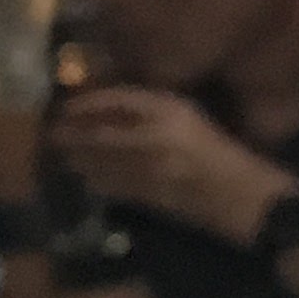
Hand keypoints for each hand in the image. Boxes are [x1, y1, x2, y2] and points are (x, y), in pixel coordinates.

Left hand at [53, 90, 279, 244]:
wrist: (244, 195)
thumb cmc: (225, 153)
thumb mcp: (194, 119)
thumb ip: (157, 112)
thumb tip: (115, 111)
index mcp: (172, 111)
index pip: (120, 101)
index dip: (89, 103)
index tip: (69, 106)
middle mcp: (156, 137)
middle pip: (102, 132)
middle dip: (74, 133)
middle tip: (53, 133)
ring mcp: (150, 169)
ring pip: (101, 162)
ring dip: (78, 158)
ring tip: (63, 154)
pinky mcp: (148, 196)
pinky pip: (111, 186)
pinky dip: (94, 180)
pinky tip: (85, 177)